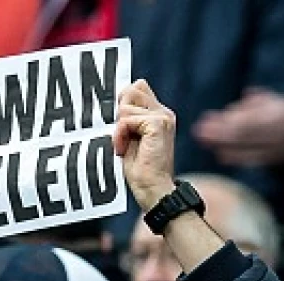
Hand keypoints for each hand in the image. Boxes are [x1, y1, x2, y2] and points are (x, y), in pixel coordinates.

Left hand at [115, 80, 178, 210]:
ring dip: (119, 128)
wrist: (153, 190)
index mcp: (160, 115)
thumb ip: (129, 115)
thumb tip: (124, 91)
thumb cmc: (141, 170)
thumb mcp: (131, 136)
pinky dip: (119, 135)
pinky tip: (124, 150)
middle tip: (125, 138)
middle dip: (120, 115)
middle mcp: (164, 114)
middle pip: (132, 90)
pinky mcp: (158, 124)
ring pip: (126, 106)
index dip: (124, 103)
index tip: (124, 129)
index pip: (138, 88)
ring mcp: (163, 118)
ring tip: (125, 147)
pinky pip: (126, 119)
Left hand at [193, 90, 283, 167]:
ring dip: (222, 145)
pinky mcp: (271, 158)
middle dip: (218, 134)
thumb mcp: (274, 101)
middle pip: (241, 134)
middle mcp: (273, 133)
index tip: (207, 120)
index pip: (245, 120)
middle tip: (199, 132)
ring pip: (244, 148)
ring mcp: (272, 148)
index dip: (225, 122)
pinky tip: (220, 154)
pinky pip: (251, 159)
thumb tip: (244, 97)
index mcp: (274, 115)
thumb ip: (256, 101)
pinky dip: (235, 157)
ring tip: (205, 141)